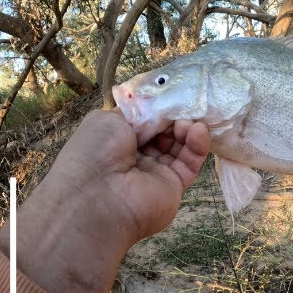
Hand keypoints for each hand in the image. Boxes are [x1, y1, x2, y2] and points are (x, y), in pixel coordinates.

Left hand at [0, 110, 209, 292]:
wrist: (96, 199)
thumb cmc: (94, 154)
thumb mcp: (106, 119)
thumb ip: (135, 111)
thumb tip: (157, 109)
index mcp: (116, 142)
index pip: (145, 121)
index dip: (159, 107)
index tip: (172, 94)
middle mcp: (135, 157)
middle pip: (165, 131)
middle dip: (175, 116)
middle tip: (185, 103)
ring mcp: (155, 173)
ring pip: (179, 145)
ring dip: (187, 128)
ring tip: (190, 119)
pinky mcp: (174, 186)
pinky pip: (190, 162)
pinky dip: (197, 145)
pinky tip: (198, 130)